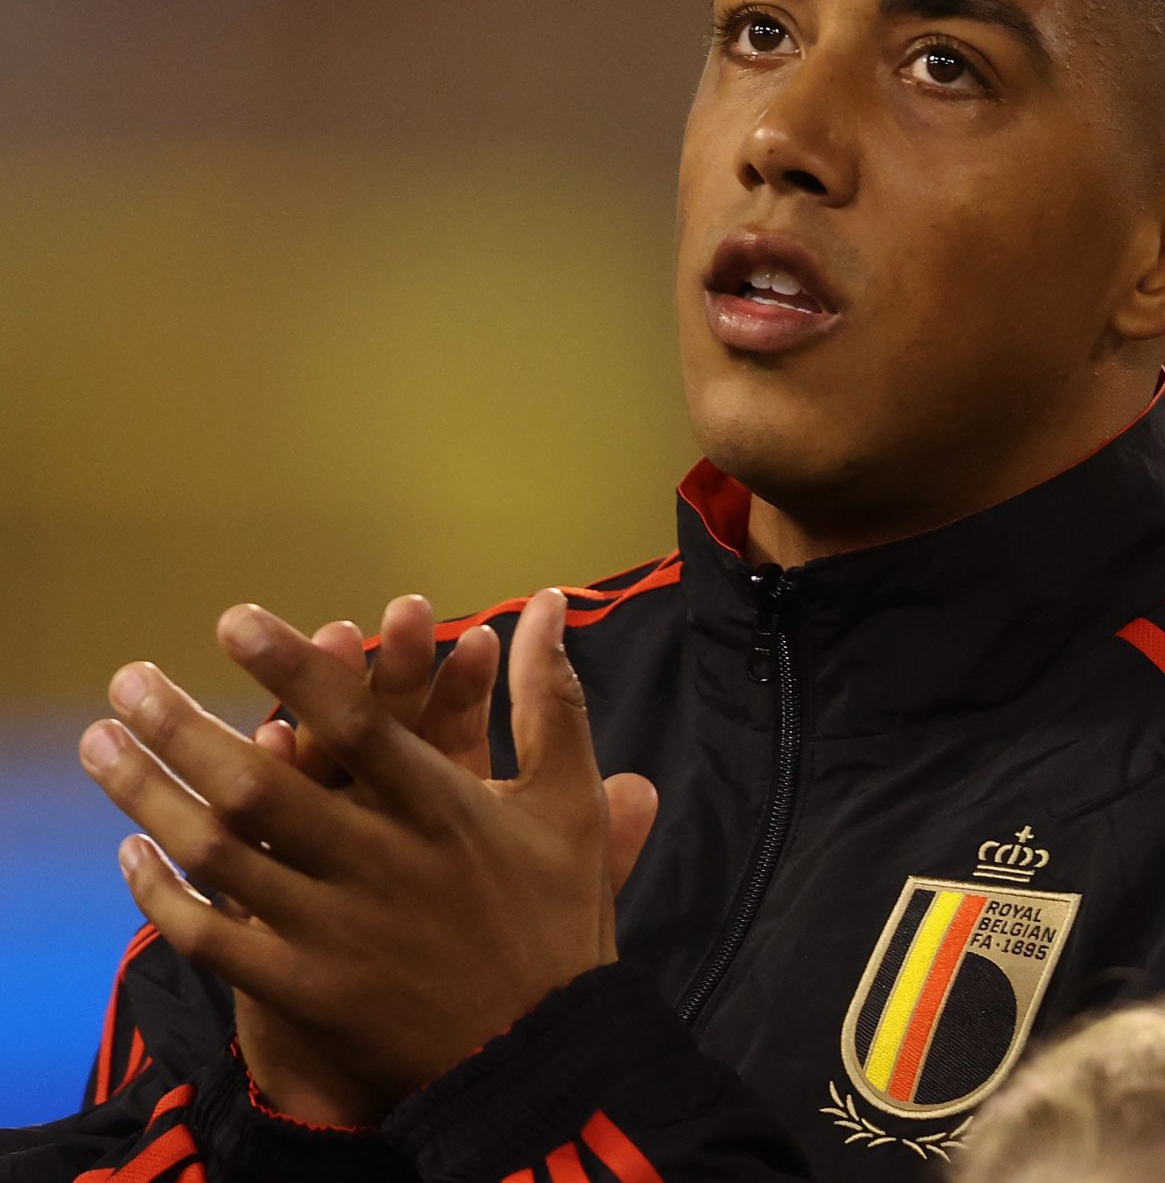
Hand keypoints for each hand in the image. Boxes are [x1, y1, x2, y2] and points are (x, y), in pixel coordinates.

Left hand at [79, 590, 660, 1121]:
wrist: (541, 1054)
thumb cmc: (556, 916)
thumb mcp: (568, 800)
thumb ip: (550, 697)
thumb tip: (545, 603)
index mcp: (448, 811)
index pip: (359, 726)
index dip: (297, 670)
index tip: (234, 622)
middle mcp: (384, 865)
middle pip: (264, 787)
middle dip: (185, 727)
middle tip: (129, 680)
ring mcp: (337, 932)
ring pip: (221, 855)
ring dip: (150, 797)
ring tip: (102, 745)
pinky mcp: (305, 989)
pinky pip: (212, 937)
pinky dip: (162, 895)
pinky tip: (131, 853)